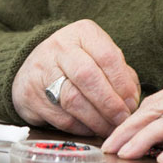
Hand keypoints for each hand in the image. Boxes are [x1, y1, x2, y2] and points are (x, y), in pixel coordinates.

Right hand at [11, 19, 139, 135]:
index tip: (132, 103)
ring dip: (97, 120)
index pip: (107, 56)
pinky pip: (61, 118)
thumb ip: (120, 74)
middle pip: (87, 76)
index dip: (122, 83)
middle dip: (109, 103)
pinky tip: (92, 129)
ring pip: (72, 100)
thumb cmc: (79, 62)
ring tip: (110, 129)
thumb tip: (132, 102)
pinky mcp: (29, 95)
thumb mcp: (99, 56)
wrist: (35, 65)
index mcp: (83, 33)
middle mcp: (60, 47)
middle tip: (123, 119)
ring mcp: (41, 70)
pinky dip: (81, 128)